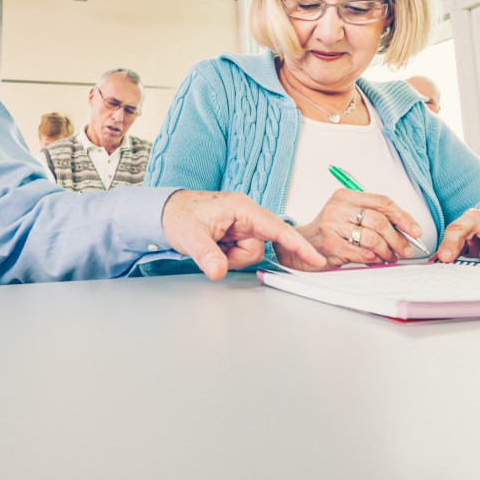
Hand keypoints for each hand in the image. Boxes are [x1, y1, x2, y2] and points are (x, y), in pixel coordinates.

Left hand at [161, 190, 323, 279]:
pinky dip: (228, 256)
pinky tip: (215, 246)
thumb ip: (207, 255)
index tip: (315, 258)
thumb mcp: (190, 236)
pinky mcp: (237, 234)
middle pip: (259, 247)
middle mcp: (246, 215)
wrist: (165, 213)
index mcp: (241, 208)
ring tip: (211, 246)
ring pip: (250, 253)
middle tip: (214, 250)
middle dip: (237, 256)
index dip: (297, 244)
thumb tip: (219, 272)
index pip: (277, 227)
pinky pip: (241, 253)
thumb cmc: (178, 214)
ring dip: (231, 257)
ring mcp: (242, 225)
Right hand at [278, 189, 423, 269]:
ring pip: (373, 239)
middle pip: (380, 221)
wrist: (300, 245)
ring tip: (390, 257)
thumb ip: (372, 217)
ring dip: (387, 251)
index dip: (403, 217)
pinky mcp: (331, 245)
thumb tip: (406, 229)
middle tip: (405, 249)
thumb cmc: (329, 231)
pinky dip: (374, 259)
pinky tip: (376, 260)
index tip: (415, 231)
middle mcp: (338, 208)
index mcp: (346, 196)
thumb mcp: (347, 215)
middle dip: (398, 238)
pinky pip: (362, 254)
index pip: (382, 202)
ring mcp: (333, 226)